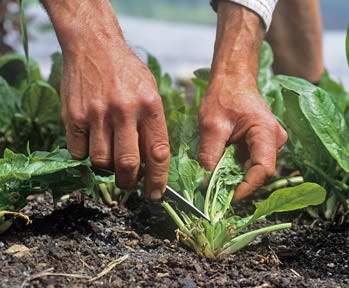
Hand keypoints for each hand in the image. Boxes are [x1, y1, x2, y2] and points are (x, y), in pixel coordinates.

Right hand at [60, 44, 169, 197]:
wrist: (94, 46)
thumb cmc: (127, 72)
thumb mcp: (151, 92)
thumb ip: (152, 125)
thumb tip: (152, 163)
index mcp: (150, 106)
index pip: (158, 153)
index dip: (158, 179)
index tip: (156, 193)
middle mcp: (125, 111)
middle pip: (128, 164)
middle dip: (130, 183)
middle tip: (130, 185)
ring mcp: (97, 114)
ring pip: (102, 162)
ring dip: (107, 168)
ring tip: (110, 157)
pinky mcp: (74, 116)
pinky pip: (79, 152)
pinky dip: (86, 155)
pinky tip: (92, 143)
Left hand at [198, 75, 286, 200]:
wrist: (232, 79)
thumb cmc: (223, 96)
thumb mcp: (211, 126)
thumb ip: (209, 156)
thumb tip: (205, 184)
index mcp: (266, 133)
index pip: (263, 170)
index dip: (246, 188)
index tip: (226, 197)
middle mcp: (275, 140)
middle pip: (259, 173)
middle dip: (238, 184)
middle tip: (215, 190)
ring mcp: (270, 143)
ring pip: (254, 170)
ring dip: (235, 176)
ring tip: (215, 176)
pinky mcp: (262, 144)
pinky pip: (251, 163)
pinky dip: (235, 168)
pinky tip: (221, 165)